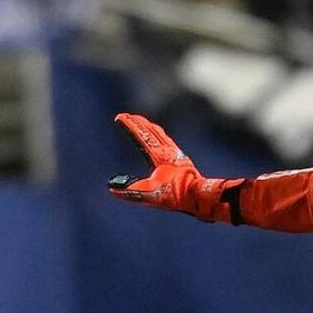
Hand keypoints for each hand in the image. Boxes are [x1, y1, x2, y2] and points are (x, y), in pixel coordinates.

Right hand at [108, 113, 241, 220]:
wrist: (200, 196)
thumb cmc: (177, 194)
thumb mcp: (151, 193)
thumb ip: (132, 190)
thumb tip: (112, 187)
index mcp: (159, 155)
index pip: (141, 136)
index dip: (130, 126)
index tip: (119, 117)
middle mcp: (168, 151)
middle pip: (150, 132)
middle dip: (138, 123)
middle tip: (128, 116)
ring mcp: (176, 154)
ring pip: (160, 135)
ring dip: (150, 128)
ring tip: (144, 123)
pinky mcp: (181, 160)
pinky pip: (168, 143)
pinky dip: (160, 137)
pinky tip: (161, 142)